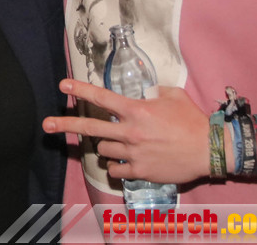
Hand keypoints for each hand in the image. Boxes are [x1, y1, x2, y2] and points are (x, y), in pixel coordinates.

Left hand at [42, 78, 209, 184]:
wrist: (209, 149)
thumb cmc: (192, 120)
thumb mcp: (173, 95)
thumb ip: (153, 91)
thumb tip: (145, 92)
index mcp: (136, 110)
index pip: (101, 97)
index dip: (80, 89)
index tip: (63, 85)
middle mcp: (129, 132)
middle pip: (90, 127)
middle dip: (65, 124)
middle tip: (46, 124)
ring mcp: (133, 153)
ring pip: (103, 149)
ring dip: (105, 145)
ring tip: (118, 143)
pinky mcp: (140, 171)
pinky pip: (116, 170)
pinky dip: (116, 166)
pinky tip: (123, 162)